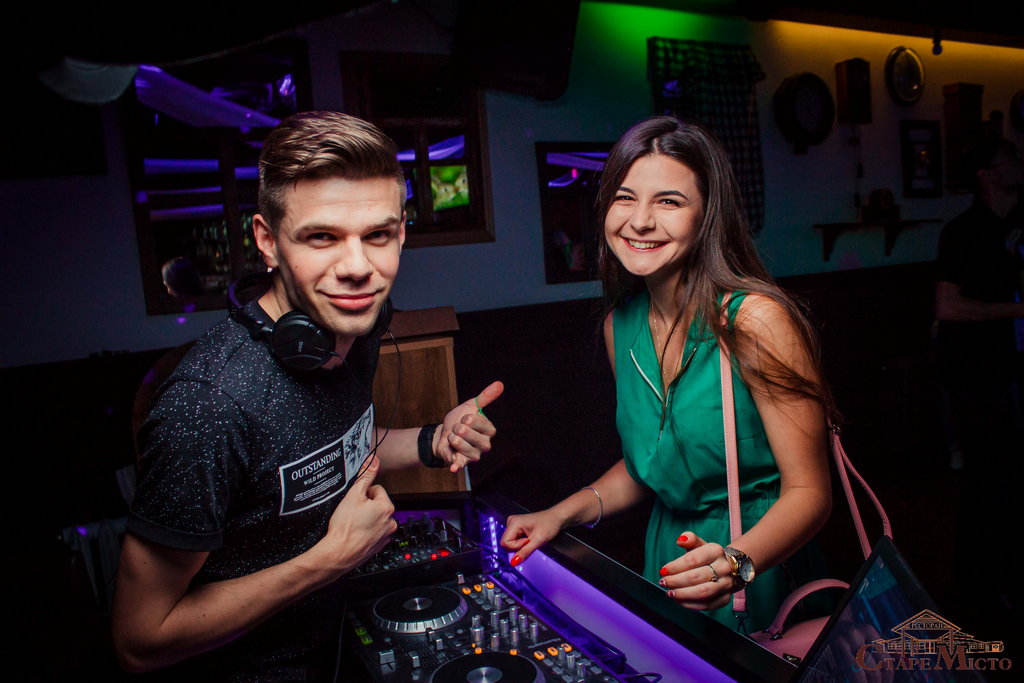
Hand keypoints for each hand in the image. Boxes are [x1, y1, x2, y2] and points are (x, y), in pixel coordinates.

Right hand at [320, 455, 396, 572]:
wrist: (339, 554)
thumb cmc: (345, 527)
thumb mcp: (353, 495)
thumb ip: (365, 476)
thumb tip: (373, 461)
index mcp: (387, 507)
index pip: (376, 490)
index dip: (362, 494)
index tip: (354, 503)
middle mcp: (391, 521)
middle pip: (377, 504)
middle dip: (365, 507)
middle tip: (352, 514)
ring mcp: (386, 535)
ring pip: (375, 518)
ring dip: (366, 519)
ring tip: (353, 525)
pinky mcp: (379, 546)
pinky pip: (373, 532)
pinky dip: (366, 532)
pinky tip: (355, 534)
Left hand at [434, 381, 503, 472]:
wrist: (443, 434)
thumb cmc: (460, 420)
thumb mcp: (471, 406)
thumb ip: (485, 397)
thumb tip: (500, 384)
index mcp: (489, 430)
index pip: (479, 422)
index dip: (468, 419)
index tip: (465, 418)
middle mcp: (485, 444)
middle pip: (470, 435)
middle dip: (458, 428)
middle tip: (457, 429)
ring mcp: (474, 455)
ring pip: (462, 445)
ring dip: (452, 438)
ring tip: (453, 438)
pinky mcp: (463, 463)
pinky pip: (460, 464)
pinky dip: (456, 465)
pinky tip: (453, 467)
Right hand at [500, 509, 565, 565]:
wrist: (557, 518)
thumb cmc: (549, 525)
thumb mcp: (538, 541)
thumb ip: (524, 552)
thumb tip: (513, 562)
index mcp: (514, 522)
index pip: (505, 543)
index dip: (517, 547)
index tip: (528, 542)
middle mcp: (511, 522)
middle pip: (506, 544)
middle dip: (518, 547)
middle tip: (531, 541)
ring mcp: (514, 524)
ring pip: (510, 543)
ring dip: (521, 545)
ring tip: (532, 538)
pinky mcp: (517, 528)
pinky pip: (514, 541)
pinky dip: (522, 543)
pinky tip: (530, 537)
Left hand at [658, 532, 738, 610]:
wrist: (731, 568)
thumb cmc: (709, 556)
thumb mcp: (700, 544)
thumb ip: (689, 539)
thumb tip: (680, 540)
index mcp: (716, 551)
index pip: (693, 559)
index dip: (675, 566)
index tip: (663, 570)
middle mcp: (724, 568)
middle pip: (697, 577)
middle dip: (676, 581)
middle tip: (663, 582)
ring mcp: (727, 584)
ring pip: (703, 592)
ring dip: (683, 594)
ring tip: (670, 593)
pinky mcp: (725, 598)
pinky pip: (707, 605)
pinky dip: (691, 604)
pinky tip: (679, 600)